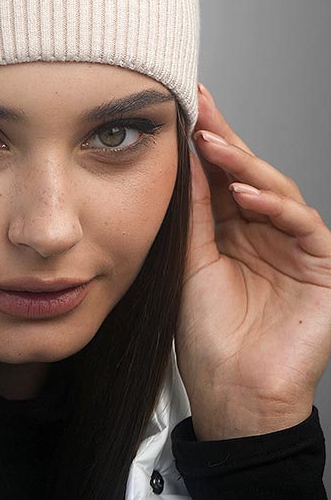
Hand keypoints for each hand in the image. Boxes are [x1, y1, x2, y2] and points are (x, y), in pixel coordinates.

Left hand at [174, 83, 330, 440]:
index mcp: (234, 230)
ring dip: (245, 166)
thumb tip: (183, 160)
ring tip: (213, 145)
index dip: (206, 141)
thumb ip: (193, 211)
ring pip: (278, 191)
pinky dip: (275, 206)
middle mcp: (266, 233)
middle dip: (225, 139)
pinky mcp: (323, 268)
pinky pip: (303, 225)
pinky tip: (245, 192)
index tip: (186, 106)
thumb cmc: (209, 336)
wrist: (232, 393)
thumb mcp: (190, 260)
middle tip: (200, 109)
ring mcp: (296, 248)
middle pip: (249, 175)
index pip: (222, 176)